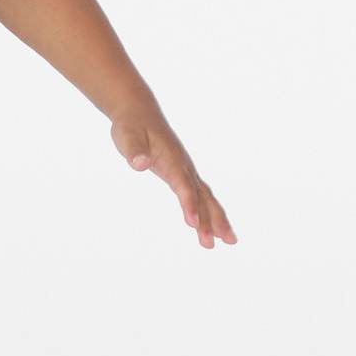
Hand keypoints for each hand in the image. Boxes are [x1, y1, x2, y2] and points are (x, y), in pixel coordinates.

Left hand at [111, 112, 236, 248]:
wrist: (140, 113)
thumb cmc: (132, 126)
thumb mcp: (127, 136)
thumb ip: (134, 151)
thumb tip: (140, 163)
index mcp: (172, 159)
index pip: (182, 185)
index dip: (188, 204)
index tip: (193, 224)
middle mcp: (184, 166)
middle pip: (202, 196)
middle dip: (212, 219)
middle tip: (221, 242)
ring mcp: (186, 170)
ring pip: (205, 197)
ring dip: (216, 219)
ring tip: (228, 241)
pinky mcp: (183, 174)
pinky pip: (200, 196)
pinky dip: (208, 212)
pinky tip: (213, 228)